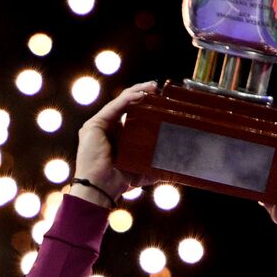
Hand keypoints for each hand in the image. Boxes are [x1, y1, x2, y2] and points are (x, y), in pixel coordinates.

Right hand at [72, 81, 158, 203]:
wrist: (101, 188)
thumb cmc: (120, 182)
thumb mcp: (145, 170)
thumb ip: (159, 166)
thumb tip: (181, 168)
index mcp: (119, 135)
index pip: (134, 112)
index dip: (148, 103)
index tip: (164, 99)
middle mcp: (108, 127)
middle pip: (127, 103)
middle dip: (144, 92)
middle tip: (159, 88)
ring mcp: (100, 124)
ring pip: (121, 100)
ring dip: (138, 91)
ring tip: (153, 87)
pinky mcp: (94, 124)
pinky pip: (114, 106)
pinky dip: (129, 98)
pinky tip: (142, 95)